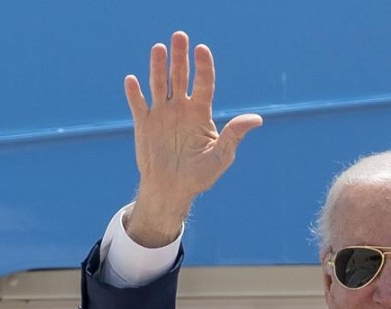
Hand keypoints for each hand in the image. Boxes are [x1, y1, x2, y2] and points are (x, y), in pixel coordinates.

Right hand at [123, 31, 262, 246]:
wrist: (173, 190)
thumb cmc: (201, 175)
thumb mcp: (221, 156)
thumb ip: (235, 135)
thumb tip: (257, 119)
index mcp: (201, 113)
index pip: (203, 84)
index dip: (203, 66)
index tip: (202, 49)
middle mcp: (181, 108)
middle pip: (180, 76)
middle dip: (180, 57)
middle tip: (180, 36)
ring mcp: (162, 114)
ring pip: (159, 84)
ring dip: (158, 67)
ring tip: (159, 48)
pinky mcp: (144, 124)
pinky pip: (138, 105)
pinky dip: (134, 93)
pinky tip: (132, 81)